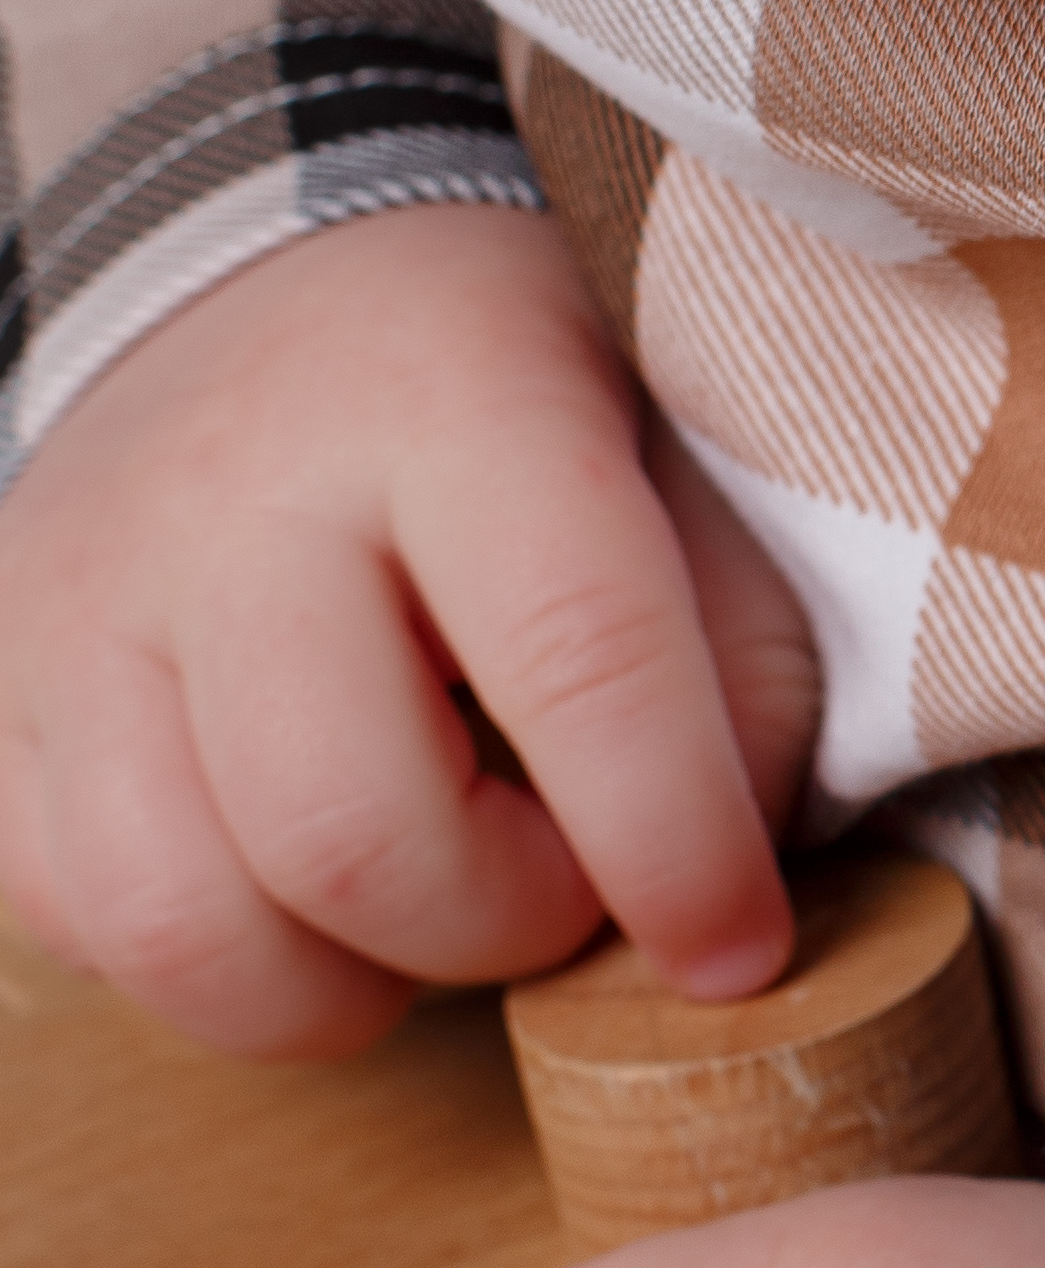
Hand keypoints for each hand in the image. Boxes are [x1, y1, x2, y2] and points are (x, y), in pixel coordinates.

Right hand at [0, 204, 816, 1053]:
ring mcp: (75, 599)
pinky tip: (304, 883)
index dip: (671, 843)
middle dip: (500, 924)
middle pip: (348, 834)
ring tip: (438, 893)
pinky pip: (78, 923)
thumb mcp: (683, 445)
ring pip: (183, 922)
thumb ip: (746, 643)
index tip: (737, 948)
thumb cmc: (520, 395)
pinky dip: (216, 961)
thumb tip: (732, 870)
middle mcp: (230, 495)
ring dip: (349, 979)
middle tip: (567, 875)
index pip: (575, 652)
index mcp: (447, 393)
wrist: (280, 287)